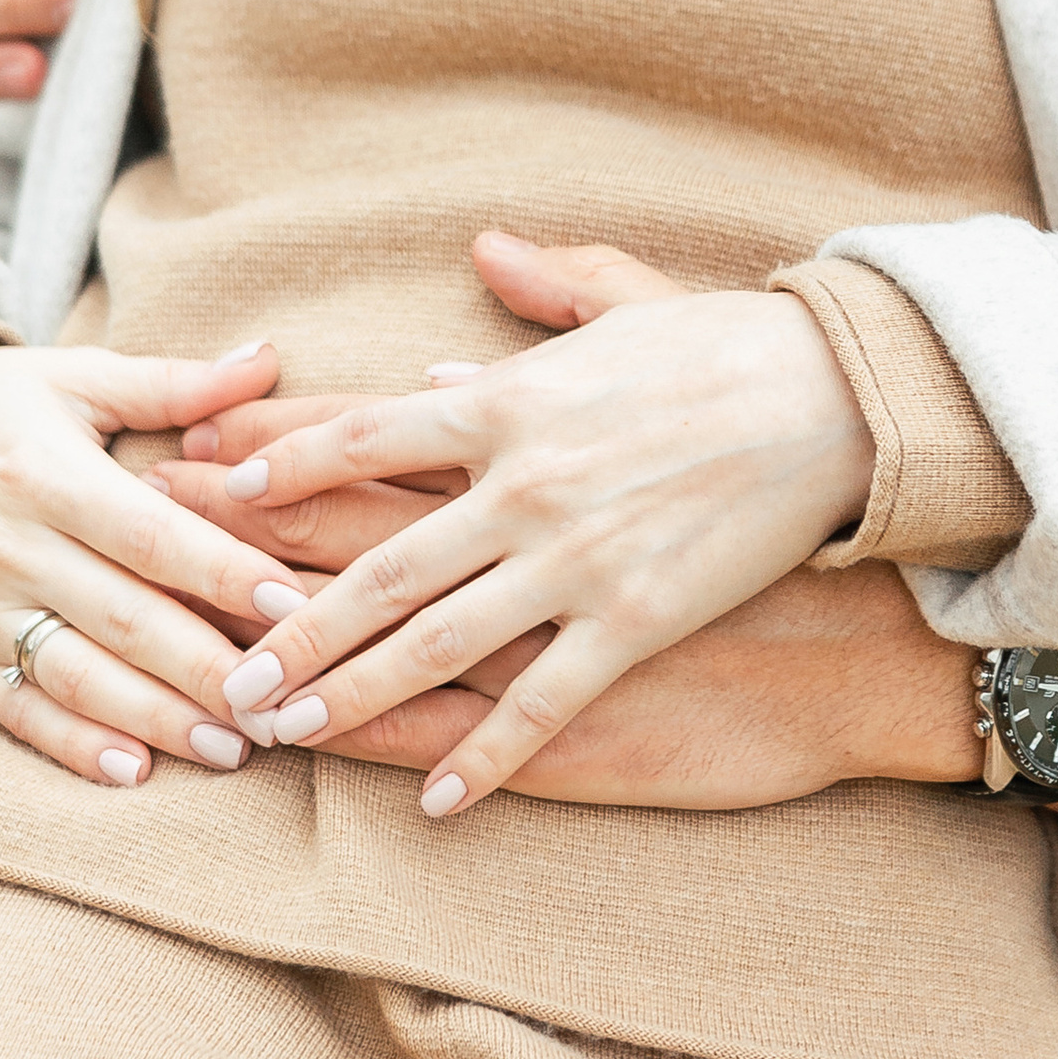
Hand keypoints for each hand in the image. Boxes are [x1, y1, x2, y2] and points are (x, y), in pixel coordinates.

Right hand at [0, 336, 306, 785]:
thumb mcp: (72, 375)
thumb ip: (171, 382)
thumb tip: (268, 360)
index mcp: (47, 475)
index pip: (147, 535)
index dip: (220, 571)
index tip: (291, 604)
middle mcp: (10, 549)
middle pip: (123, 619)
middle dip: (208, 668)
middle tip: (284, 701)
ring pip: (78, 677)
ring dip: (158, 719)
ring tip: (236, 747)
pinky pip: (17, 711)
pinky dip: (72, 746)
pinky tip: (133, 772)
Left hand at [207, 232, 876, 807]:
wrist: (840, 401)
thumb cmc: (736, 345)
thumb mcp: (629, 302)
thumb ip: (548, 289)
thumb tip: (484, 258)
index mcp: (511, 403)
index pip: (364, 436)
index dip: (284, 469)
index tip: (218, 497)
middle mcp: (522, 485)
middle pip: (374, 561)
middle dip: (286, 622)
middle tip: (218, 670)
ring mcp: (573, 561)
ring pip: (432, 642)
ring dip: (347, 691)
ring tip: (280, 732)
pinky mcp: (632, 623)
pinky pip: (539, 706)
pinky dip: (482, 758)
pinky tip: (434, 801)